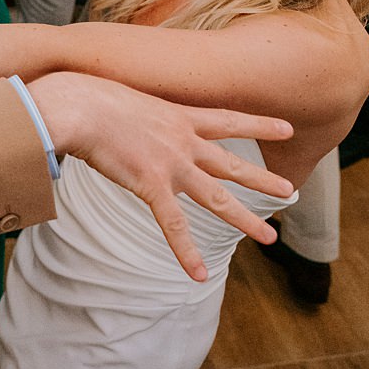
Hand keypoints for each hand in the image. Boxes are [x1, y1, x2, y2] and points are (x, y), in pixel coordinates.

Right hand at [28, 72, 291, 281]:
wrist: (78, 105)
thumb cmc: (85, 94)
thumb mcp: (120, 94)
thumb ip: (126, 109)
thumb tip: (108, 110)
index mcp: (176, 116)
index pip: (227, 120)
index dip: (258, 125)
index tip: (287, 128)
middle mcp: (181, 141)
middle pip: (230, 165)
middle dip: (262, 179)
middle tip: (290, 190)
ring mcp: (171, 164)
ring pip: (217, 198)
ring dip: (245, 219)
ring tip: (271, 237)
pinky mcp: (151, 185)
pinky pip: (173, 225)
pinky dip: (185, 252)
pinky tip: (198, 274)